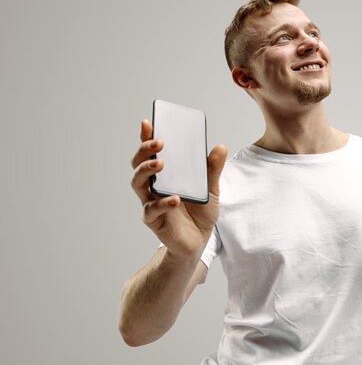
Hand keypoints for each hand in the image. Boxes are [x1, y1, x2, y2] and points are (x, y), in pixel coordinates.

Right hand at [130, 119, 227, 258]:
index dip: (146, 137)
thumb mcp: (212, 188)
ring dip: (146, 170)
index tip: (148, 122)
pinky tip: (174, 199)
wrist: (200, 241)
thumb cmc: (200, 212)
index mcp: (165, 175)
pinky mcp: (154, 220)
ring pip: (137, 183)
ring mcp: (150, 202)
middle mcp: (153, 186)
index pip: (151, 153)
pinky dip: (163, 203)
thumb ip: (213, 169)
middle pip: (138, 164)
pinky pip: (152, 210)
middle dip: (144, 150)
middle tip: (158, 142)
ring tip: (160, 163)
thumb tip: (220, 147)